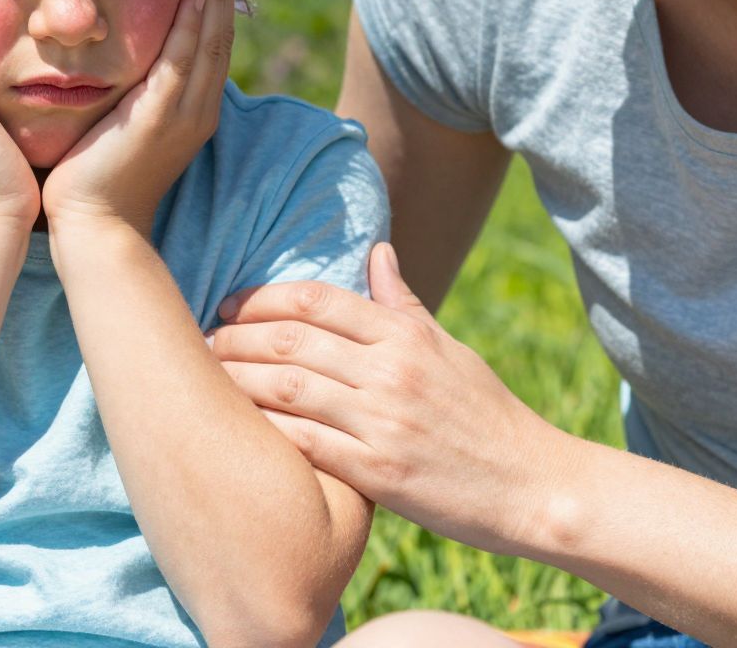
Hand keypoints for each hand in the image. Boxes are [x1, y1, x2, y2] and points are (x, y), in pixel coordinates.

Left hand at [41, 0, 236, 237]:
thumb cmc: (101, 176)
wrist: (96, 224)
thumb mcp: (127, 123)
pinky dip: (189, 30)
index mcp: (193, 111)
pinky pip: (178, 65)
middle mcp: (197, 110)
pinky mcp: (157, 119)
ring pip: (207, 46)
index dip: (216, 8)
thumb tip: (125, 61)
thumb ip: (135, 92)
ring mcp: (182, 115)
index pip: (211, 49)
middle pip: (218, 40)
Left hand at [209, 242, 570, 555]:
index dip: (262, 298)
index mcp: (406, 335)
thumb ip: (404, 304)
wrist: (534, 487)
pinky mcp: (379, 472)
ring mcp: (384, 421)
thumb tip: (376, 250)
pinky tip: (234, 429)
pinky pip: (303, 442)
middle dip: (234, 337)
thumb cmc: (488, 417)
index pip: (316, 299)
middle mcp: (392, 370)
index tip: (230, 307)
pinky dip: (263, 431)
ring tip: (204, 381)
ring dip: (236, 380)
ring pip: (287, 387)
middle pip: (290, 339)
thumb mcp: (451, 350)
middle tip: (202, 342)